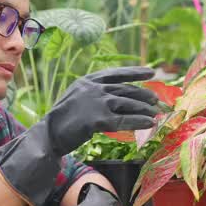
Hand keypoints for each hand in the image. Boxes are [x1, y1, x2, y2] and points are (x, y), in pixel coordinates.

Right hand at [41, 67, 158, 154]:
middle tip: (156, 100)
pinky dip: (139, 122)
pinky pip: (124, 120)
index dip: (135, 72)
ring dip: (144, 109)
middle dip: (143, 95)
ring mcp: (97, 103)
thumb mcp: (78, 98)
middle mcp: (94, 88)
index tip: (150, 73)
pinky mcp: (99, 119)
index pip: (117, 73)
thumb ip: (95, 94)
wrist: (49, 133)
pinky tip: (149, 124)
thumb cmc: (63, 119)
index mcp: (89, 81)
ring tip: (156, 114)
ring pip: (128, 104)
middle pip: (126, 89)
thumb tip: (118, 98)